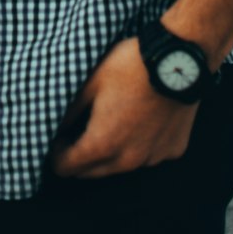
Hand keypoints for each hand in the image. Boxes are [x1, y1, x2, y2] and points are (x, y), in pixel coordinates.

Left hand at [50, 38, 196, 179]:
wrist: (176, 60)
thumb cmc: (130, 67)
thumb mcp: (91, 82)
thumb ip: (70, 110)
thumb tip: (55, 125)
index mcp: (102, 143)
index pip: (66, 168)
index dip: (56, 153)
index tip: (59, 137)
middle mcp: (128, 160)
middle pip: (91, 173)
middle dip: (79, 157)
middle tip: (78, 131)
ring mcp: (153, 158)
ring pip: (121, 166)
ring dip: (110, 153)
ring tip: (112, 121)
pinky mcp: (173, 150)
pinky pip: (149, 155)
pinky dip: (140, 145)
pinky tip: (141, 120)